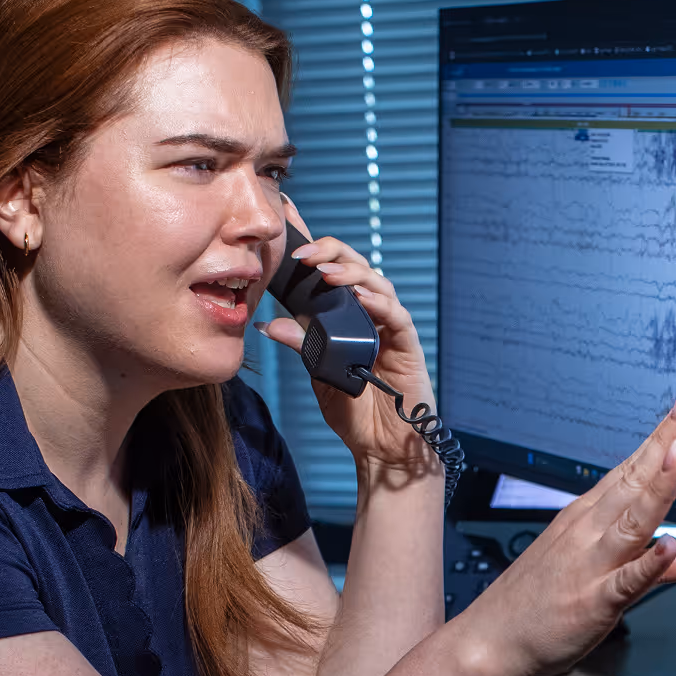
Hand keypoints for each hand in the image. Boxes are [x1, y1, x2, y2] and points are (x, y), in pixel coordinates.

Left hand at [257, 196, 438, 475]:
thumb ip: (302, 345)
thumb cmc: (354, 409)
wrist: (380, 448)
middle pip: (356, 268)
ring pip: (377, 284)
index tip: (290, 227)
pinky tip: (361, 298)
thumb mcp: (318, 372)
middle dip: (331, 253)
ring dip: (352, 273)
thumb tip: (268, 324)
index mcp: (346, 316)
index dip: (316, 248)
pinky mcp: (407, 344)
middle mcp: (370, 315)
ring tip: (327, 271)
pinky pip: (396, 316)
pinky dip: (379, 304)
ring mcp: (390, 327)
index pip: (332, 272)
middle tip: (304, 252)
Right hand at [453, 389, 675, 675]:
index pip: (632, 469)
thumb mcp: (602, 575)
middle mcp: (590, 531)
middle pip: (634, 482)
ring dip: (657, 489)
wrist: (491, 641)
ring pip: (632, 522)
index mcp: (589, 517)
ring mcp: (591, 564)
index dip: (661, 437)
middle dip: (664, 444)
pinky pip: (624, 582)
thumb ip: (661, 564)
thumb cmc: (539, 604)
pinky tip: (667, 548)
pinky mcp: (593, 601)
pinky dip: (647, 565)